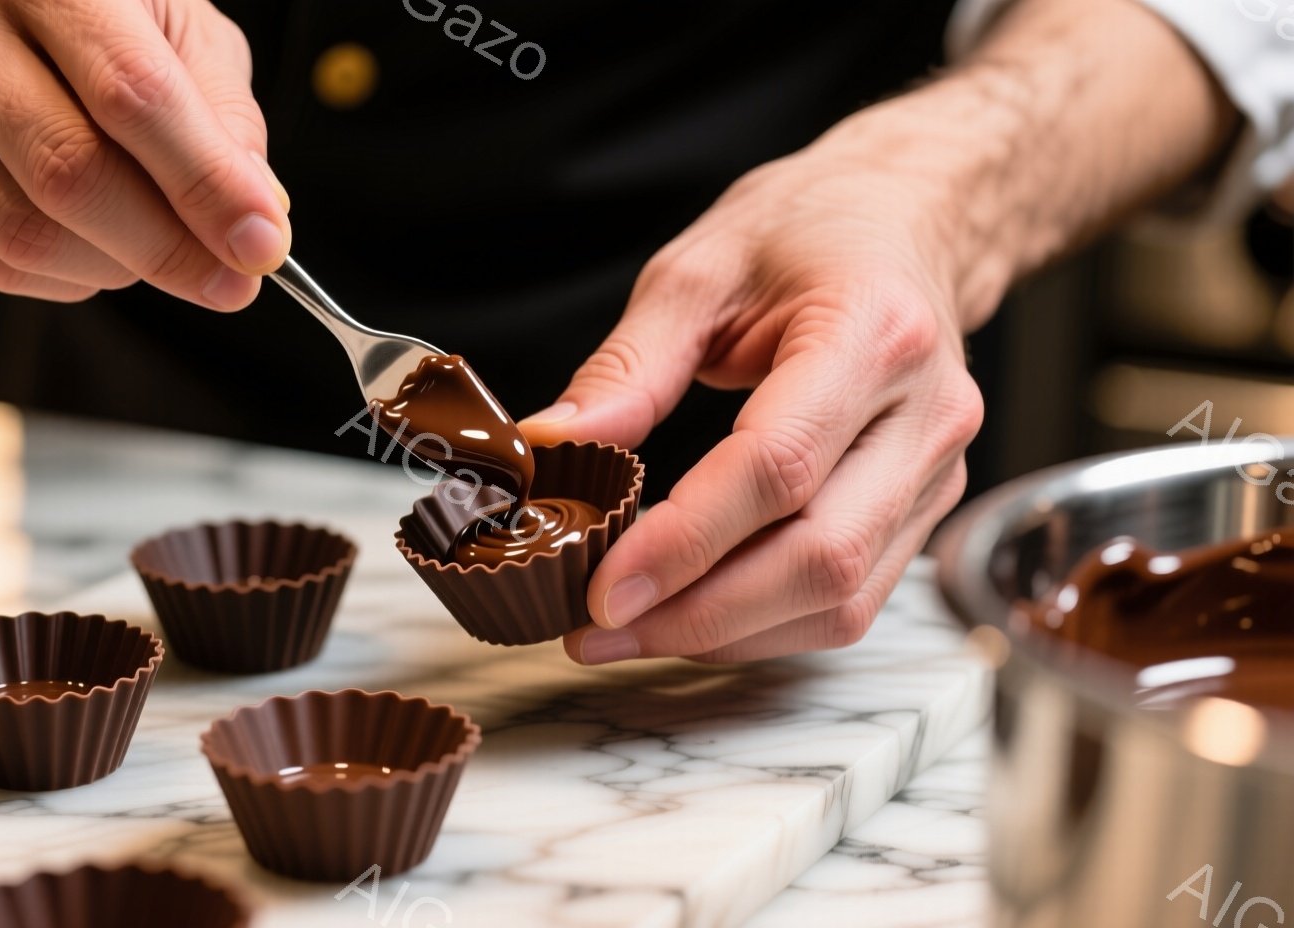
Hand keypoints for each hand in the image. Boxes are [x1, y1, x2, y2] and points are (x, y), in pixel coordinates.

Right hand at [0, 0, 289, 305]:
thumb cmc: (92, 16)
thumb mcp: (179, 31)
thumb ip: (225, 119)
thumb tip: (256, 216)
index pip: (131, 95)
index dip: (204, 184)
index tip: (261, 246)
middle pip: (70, 173)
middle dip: (168, 248)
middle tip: (229, 281)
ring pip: (27, 233)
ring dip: (120, 267)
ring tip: (160, 247)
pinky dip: (69, 277)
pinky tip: (98, 248)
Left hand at [521, 131, 985, 664]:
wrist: (909, 219)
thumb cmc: (806, 232)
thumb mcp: (697, 272)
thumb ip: (627, 367)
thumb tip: (553, 446)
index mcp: (872, 333)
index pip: (778, 466)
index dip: (686, 541)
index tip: (602, 587)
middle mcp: (926, 412)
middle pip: (820, 556)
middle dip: (698, 614)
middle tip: (595, 628)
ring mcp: (938, 469)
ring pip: (841, 599)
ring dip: (726, 635)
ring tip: (626, 634)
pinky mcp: (926, 507)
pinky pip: (850, 600)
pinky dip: (763, 627)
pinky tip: (690, 618)